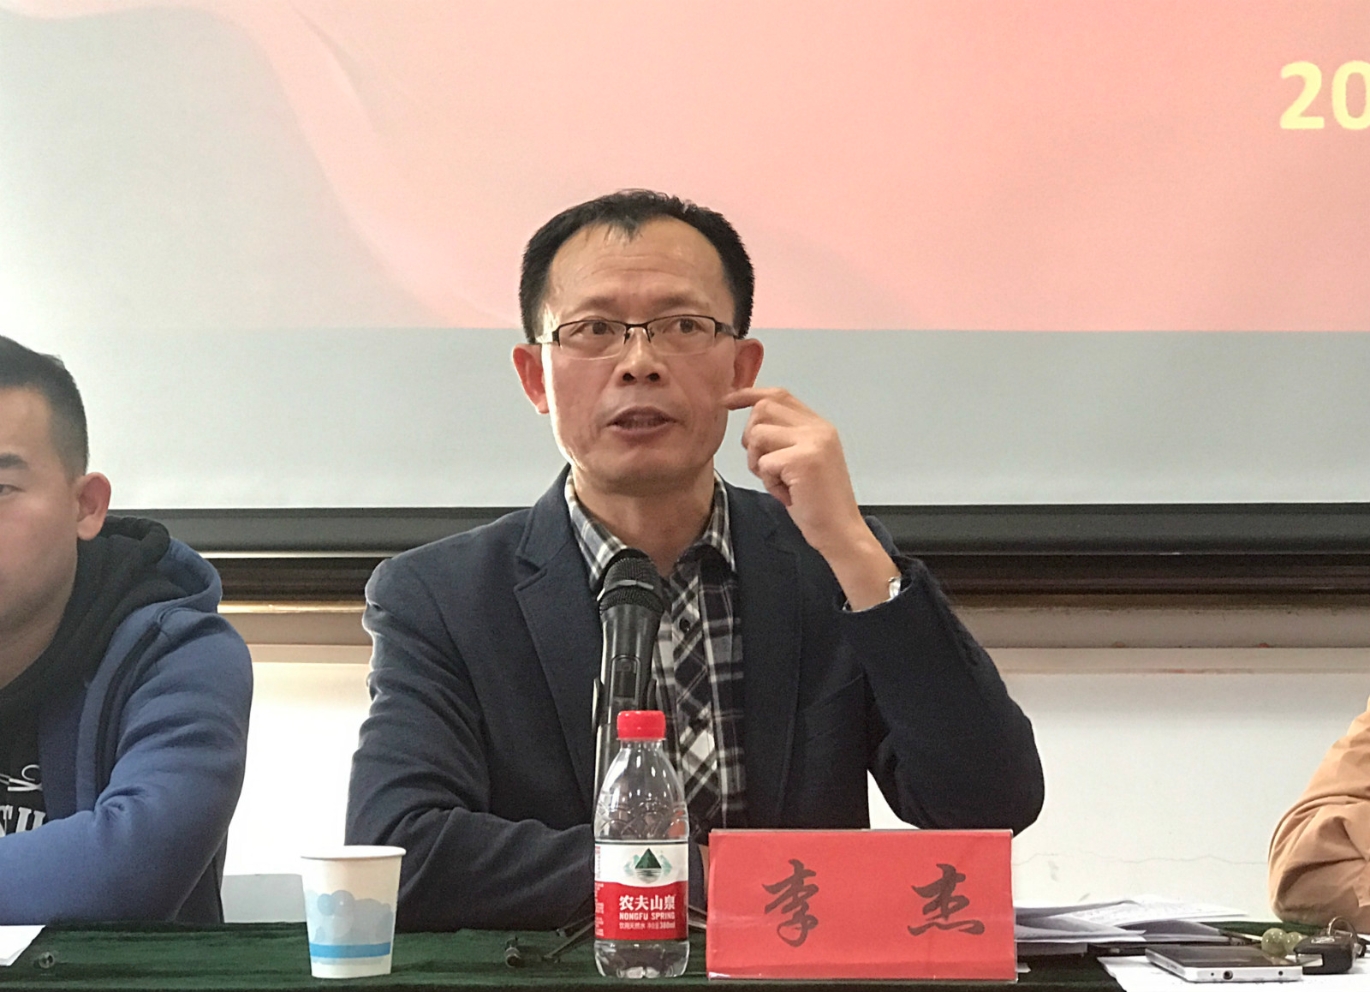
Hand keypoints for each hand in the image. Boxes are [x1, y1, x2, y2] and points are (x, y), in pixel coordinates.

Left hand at [724, 387, 898, 608]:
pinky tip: (787, 495)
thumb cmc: (817, 502)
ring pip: (758, 435)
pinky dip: (768, 483)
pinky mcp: (803, 460)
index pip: (778, 394)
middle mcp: (819, 428)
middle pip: (763, 409)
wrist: (839, 532)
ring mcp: (813, 442)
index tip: (726, 401)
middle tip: (765, 467)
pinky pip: (764, 462)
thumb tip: (751, 418)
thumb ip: (784, 436)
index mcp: (819, 425)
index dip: (748, 394)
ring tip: (779, 482)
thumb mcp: (801, 460)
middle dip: (751, 438)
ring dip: (759, 463)